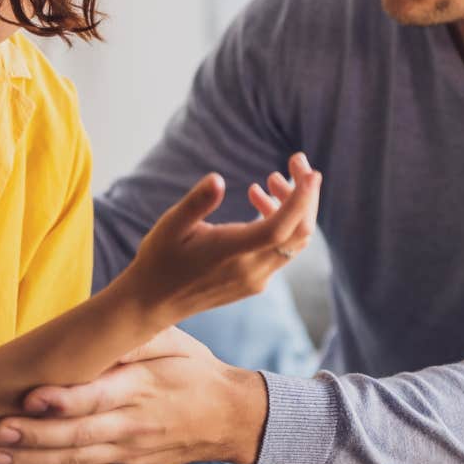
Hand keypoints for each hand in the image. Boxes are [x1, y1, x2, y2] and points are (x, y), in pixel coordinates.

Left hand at [0, 327, 267, 463]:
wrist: (227, 418)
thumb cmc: (192, 369)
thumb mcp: (171, 341)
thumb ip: (133, 337)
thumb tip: (96, 328)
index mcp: (143, 388)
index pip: (99, 397)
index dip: (63, 400)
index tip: (30, 397)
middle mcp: (134, 426)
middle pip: (78, 435)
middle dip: (34, 435)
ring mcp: (129, 454)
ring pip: (74, 462)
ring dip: (31, 460)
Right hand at [121, 153, 320, 321]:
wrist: (153, 303)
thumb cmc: (159, 260)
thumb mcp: (170, 226)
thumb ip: (196, 202)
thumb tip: (218, 179)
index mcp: (231, 253)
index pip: (280, 227)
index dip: (301, 200)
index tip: (310, 172)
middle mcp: (251, 270)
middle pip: (299, 233)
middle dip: (305, 195)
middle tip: (296, 161)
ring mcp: (256, 279)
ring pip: (293, 242)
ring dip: (294, 208)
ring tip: (270, 179)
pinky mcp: (255, 281)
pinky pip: (281, 250)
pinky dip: (281, 223)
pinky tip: (259, 201)